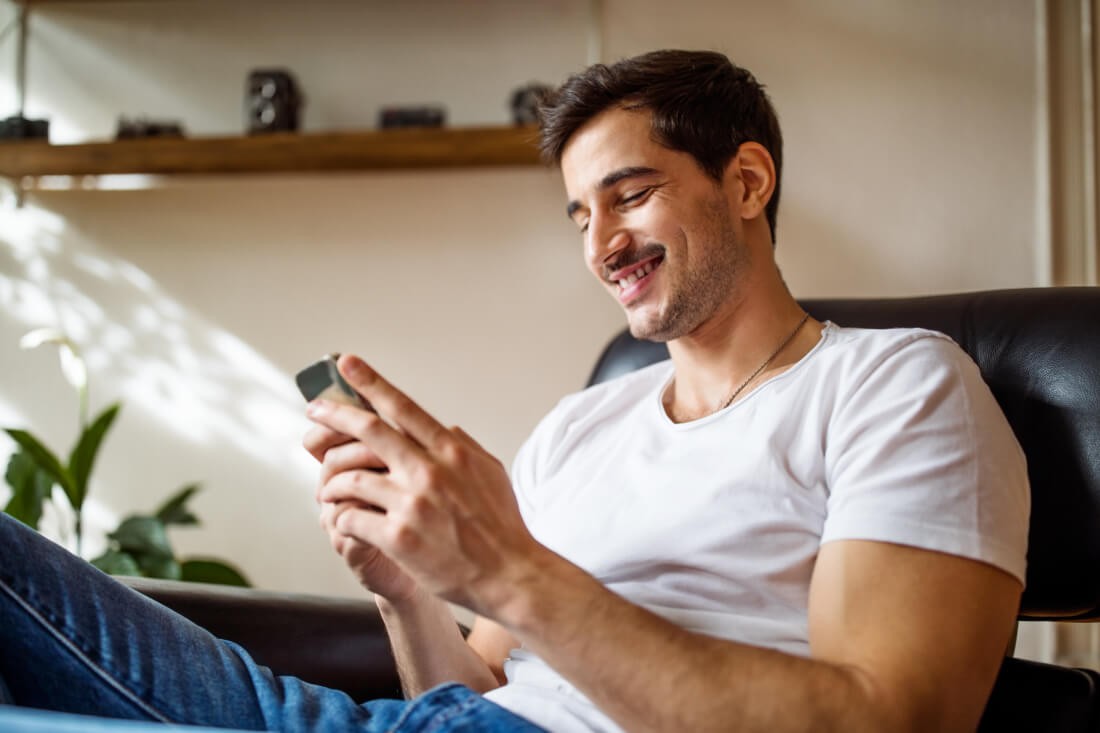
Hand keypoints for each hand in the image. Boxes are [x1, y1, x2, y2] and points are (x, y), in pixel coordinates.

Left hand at [305, 354, 542, 617]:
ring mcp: (412, 504)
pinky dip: (340, 518)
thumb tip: (444, 428)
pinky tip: (341, 521)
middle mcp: (429, 471)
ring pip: (351, 478)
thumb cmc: (502, 526)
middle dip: (335, 414)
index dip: (371, 382)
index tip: (347, 364)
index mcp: (451, 451)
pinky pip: (351, 518)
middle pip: (369, 431)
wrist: (509, 574)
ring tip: (326, 489)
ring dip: (333, 482)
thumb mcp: (491, 472)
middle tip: (314, 408)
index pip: (403, 407)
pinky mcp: (398, 538)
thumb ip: (463, 446)